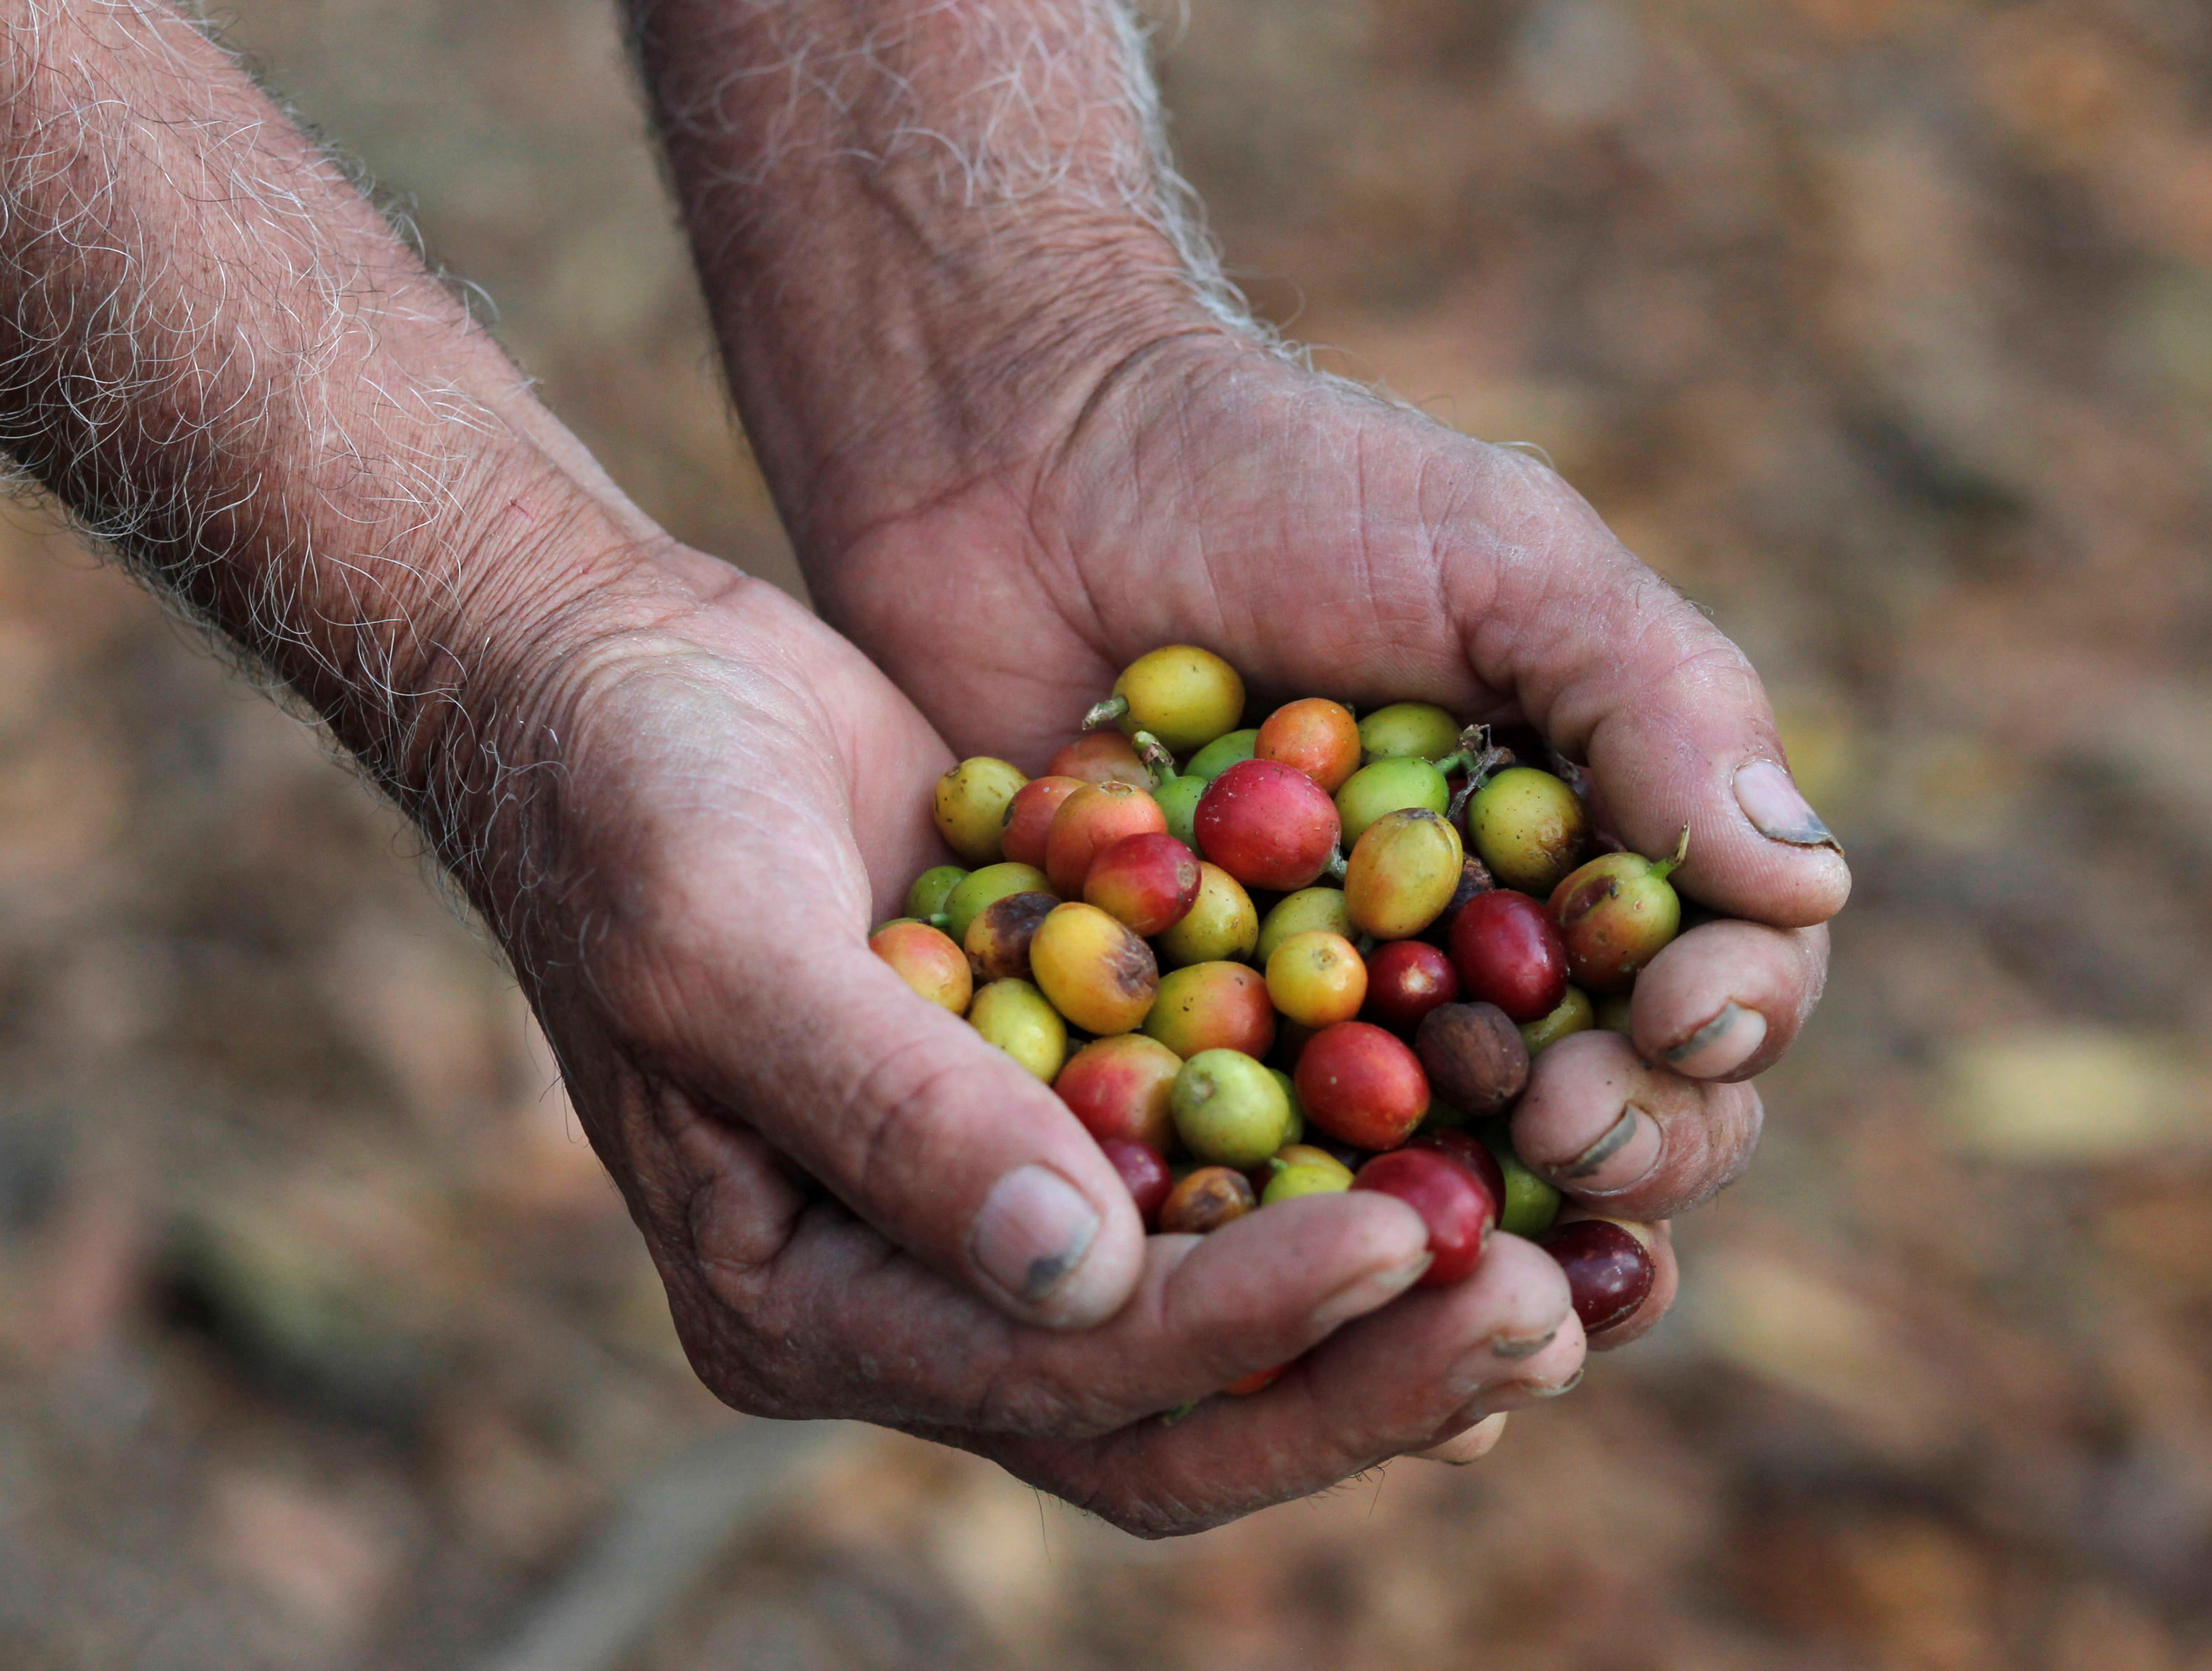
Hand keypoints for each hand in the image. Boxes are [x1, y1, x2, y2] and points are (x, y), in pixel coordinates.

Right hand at [482, 556, 1582, 1534]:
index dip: (1239, 1327)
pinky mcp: (1074, 1112)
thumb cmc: (637, 808)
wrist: (624, 690)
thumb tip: (1085, 1282)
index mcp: (804, 1304)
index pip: (1056, 1376)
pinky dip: (1369, 1188)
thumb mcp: (729, 945)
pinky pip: (1241, 1197)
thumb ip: (891, 1118)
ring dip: (1400, 1314)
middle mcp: (917, 1297)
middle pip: (1170, 1413)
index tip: (1408, 1240)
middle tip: (1546, 1316)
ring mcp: (1000, 1214)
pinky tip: (1510, 1153)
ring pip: (1230, 1332)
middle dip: (1360, 1379)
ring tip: (1586, 1276)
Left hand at [808, 332, 1842, 1356]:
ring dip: (1487, 1235)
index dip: (1727, 1027)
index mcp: (1590, 856)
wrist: (1024, 471)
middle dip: (1632, 1142)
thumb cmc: (1285, 487)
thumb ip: (1656, 701)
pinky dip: (1289, 1252)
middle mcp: (1482, 965)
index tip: (1684, 1019)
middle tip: (1572, 1128)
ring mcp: (1333, 1030)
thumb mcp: (1499, 557)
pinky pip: (1257, 1193)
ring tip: (1470, 1242)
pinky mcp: (1184, 1070)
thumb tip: (1813, 885)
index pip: (1719, 984)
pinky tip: (1306, 1301)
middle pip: (1614, 1115)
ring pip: (1453, 1187)